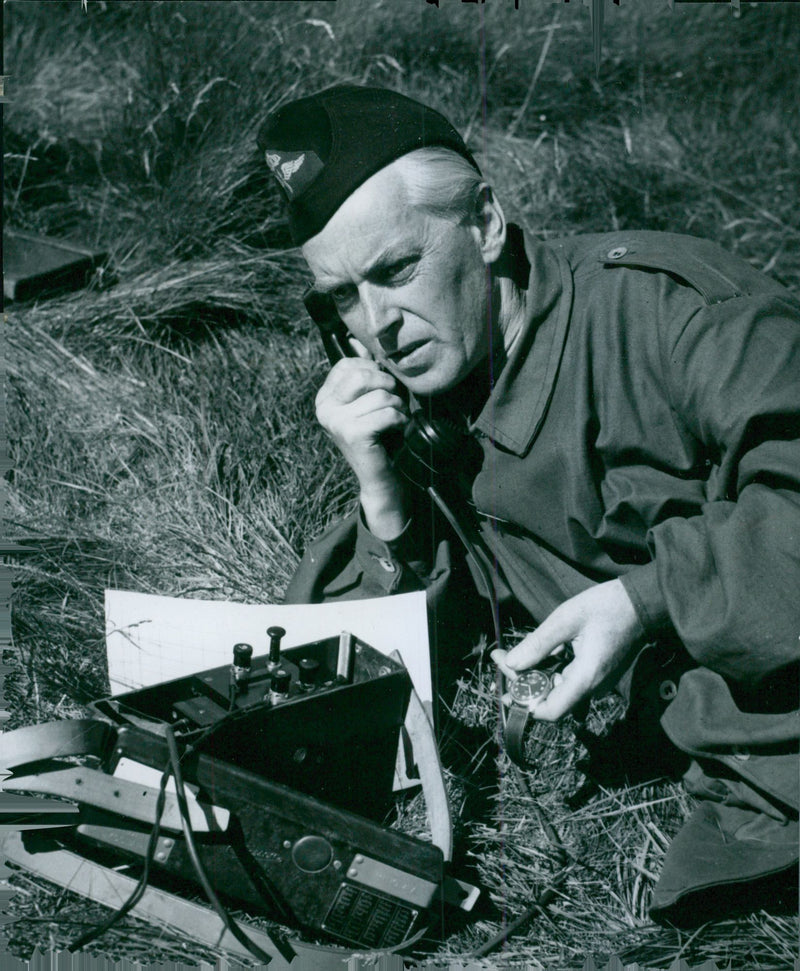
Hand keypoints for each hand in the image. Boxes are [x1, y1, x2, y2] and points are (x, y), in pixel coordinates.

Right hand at [315, 357, 409, 537]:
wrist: (379, 478)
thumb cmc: (378, 435)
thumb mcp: (367, 402)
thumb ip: (363, 375)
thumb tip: (359, 337)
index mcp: (324, 397)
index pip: (348, 364)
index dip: (373, 371)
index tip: (382, 389)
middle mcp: (323, 408)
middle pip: (362, 375)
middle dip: (387, 386)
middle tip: (393, 403)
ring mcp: (335, 422)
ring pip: (380, 395)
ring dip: (397, 406)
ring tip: (394, 420)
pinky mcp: (352, 434)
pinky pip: (387, 413)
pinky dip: (400, 420)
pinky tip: (396, 430)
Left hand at [491, 580, 643, 719]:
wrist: (642, 603)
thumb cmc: (607, 607)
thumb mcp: (566, 620)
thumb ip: (537, 644)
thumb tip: (512, 663)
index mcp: (586, 678)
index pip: (549, 712)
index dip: (523, 703)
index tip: (505, 683)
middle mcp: (592, 687)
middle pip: (549, 699)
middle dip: (523, 682)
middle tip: (502, 657)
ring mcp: (596, 683)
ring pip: (557, 690)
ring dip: (533, 675)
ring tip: (512, 654)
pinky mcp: (596, 675)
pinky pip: (568, 681)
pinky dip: (549, 670)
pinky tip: (539, 653)